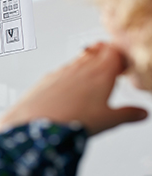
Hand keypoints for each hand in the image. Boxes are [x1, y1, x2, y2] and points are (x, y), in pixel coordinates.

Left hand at [0, 42, 147, 135]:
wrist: (35, 124)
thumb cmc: (71, 121)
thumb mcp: (107, 121)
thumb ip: (127, 115)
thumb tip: (141, 113)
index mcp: (101, 73)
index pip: (116, 51)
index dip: (123, 56)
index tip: (126, 65)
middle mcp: (81, 67)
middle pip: (98, 51)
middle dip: (106, 57)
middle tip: (112, 67)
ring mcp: (62, 71)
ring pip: (79, 59)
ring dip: (88, 64)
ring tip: (92, 78)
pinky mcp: (46, 78)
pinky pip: (62, 70)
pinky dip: (70, 75)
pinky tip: (69, 89)